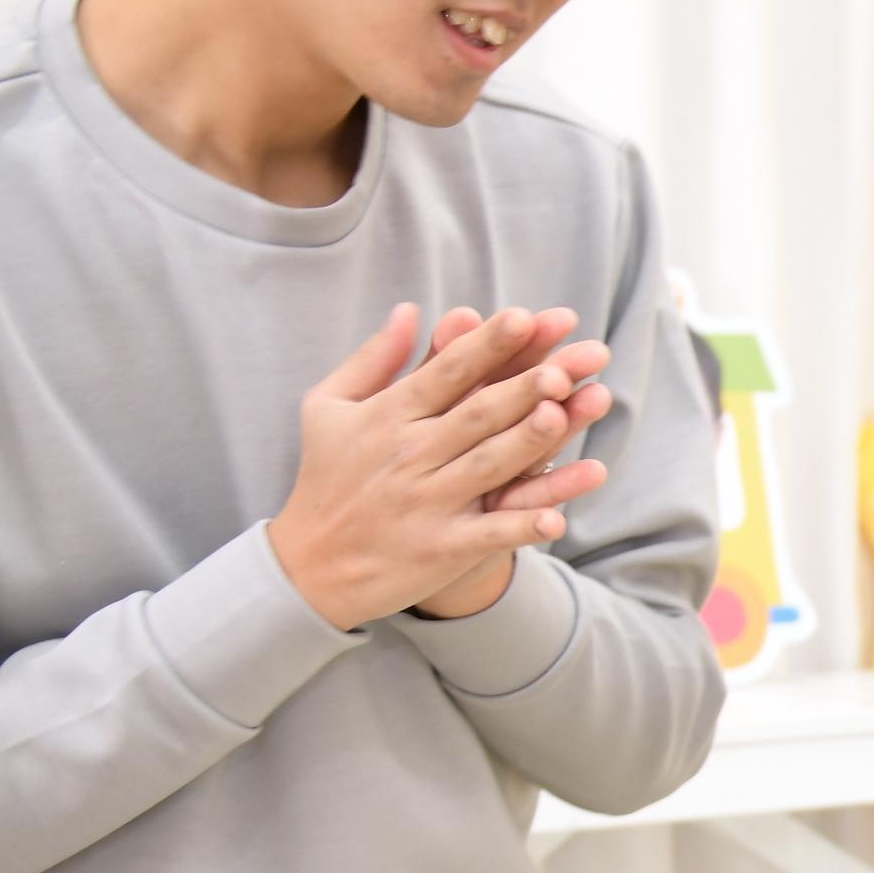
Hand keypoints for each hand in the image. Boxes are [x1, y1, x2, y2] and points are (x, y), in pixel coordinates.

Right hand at [266, 305, 609, 627]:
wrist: (310, 564)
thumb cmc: (327, 474)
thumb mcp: (329, 407)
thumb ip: (374, 359)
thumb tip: (409, 308)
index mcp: (388, 415)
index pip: (447, 371)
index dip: (487, 344)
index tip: (525, 317)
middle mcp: (411, 455)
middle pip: (476, 414)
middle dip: (519, 388)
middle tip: (562, 364)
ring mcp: (428, 502)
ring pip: (487, 466)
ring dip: (526, 442)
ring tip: (563, 415)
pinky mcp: (441, 547)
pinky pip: (488, 535)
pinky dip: (521, 527)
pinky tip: (557, 518)